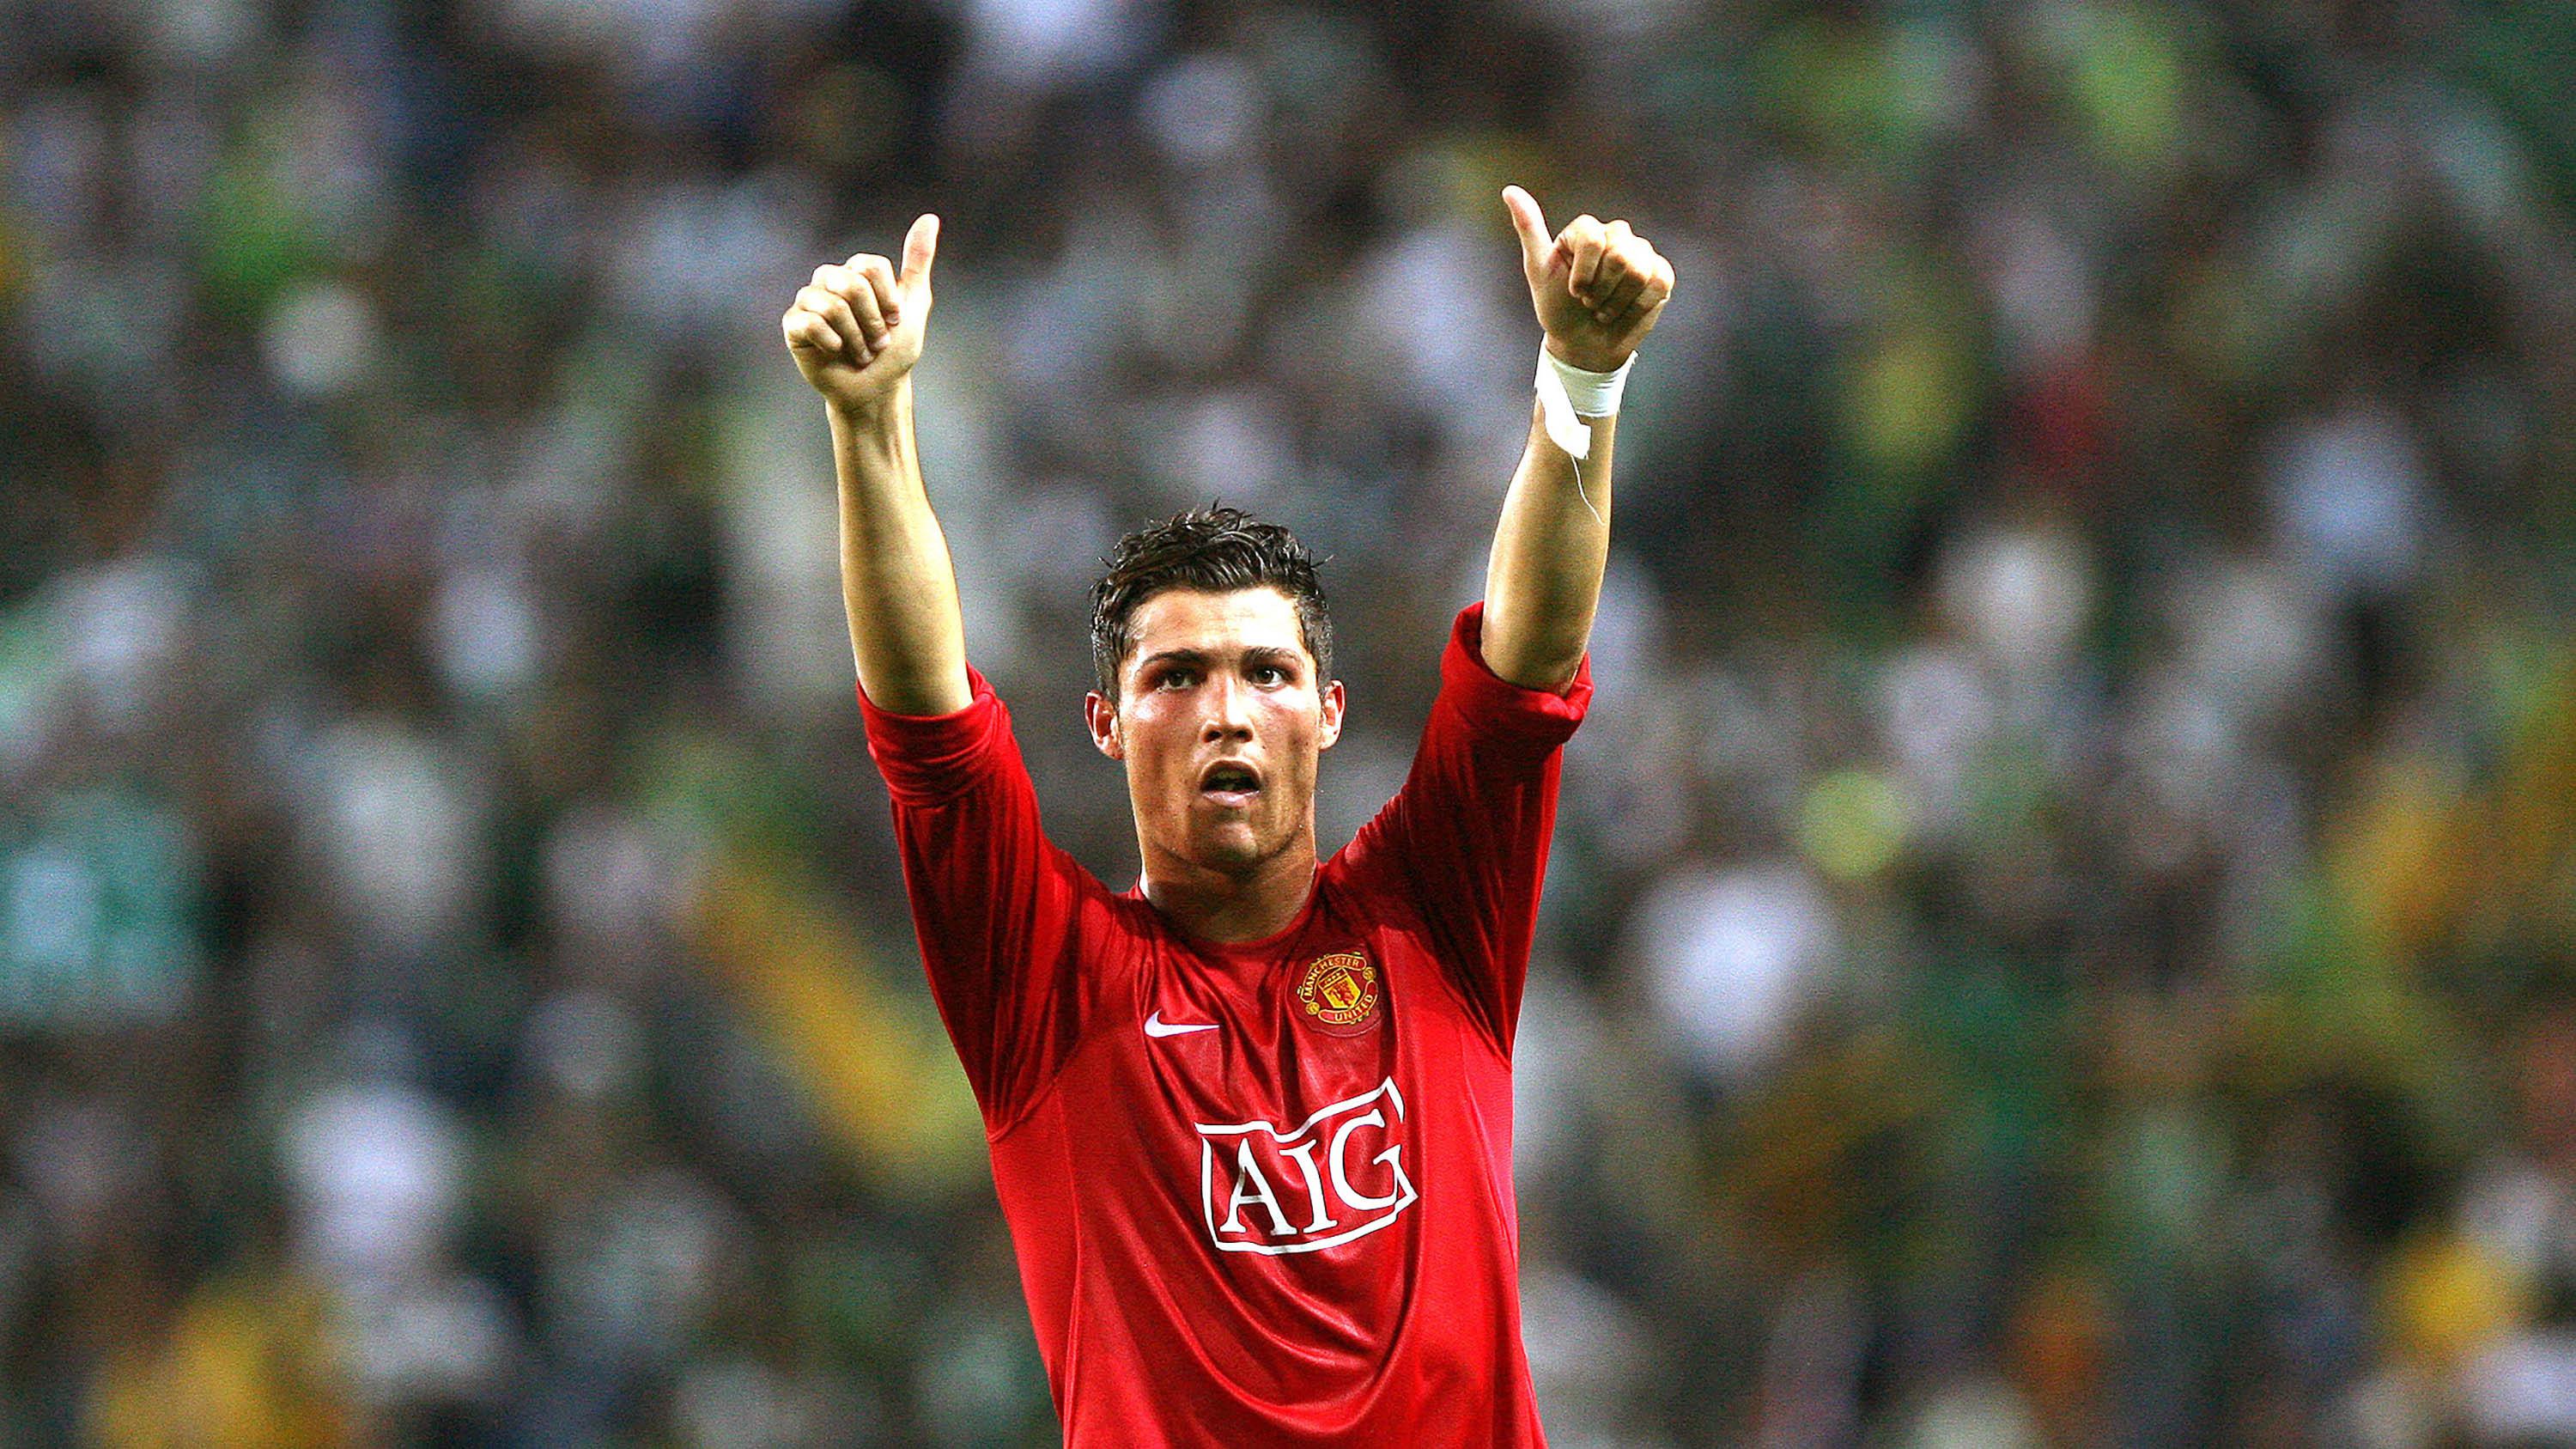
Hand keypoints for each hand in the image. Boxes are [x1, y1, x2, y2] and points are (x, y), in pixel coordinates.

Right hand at [783, 213, 939, 413]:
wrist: (877, 387)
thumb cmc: (895, 348)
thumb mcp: (914, 303)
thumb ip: (918, 260)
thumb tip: (930, 218)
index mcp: (855, 270)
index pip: (871, 267)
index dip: (888, 299)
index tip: (896, 321)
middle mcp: (829, 279)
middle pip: (852, 284)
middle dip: (873, 321)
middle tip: (877, 343)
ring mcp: (809, 300)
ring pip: (833, 306)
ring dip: (856, 338)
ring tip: (860, 352)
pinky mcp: (793, 324)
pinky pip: (810, 322)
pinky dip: (832, 343)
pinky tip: (836, 352)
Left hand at [1503, 186, 1672, 372]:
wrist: (1582, 344)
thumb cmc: (1557, 307)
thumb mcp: (1538, 269)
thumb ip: (1528, 228)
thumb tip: (1509, 190)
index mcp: (1586, 230)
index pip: (1593, 238)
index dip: (1584, 274)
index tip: (1573, 291)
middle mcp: (1616, 234)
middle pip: (1620, 255)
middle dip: (1601, 290)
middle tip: (1590, 301)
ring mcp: (1641, 253)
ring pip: (1639, 271)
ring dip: (1617, 302)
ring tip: (1605, 308)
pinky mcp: (1660, 274)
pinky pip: (1658, 282)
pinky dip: (1637, 306)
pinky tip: (1625, 311)